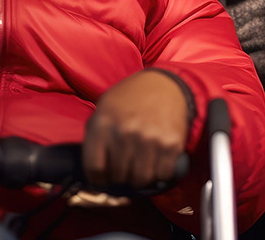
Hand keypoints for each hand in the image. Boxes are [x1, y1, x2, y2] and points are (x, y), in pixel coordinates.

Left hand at [84, 70, 188, 187]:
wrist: (165, 84)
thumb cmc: (130, 100)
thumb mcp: (104, 109)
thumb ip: (94, 137)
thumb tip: (93, 172)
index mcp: (103, 124)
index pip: (94, 169)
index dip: (98, 179)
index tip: (104, 178)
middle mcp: (125, 132)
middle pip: (118, 176)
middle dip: (120, 176)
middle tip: (126, 168)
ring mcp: (149, 139)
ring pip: (140, 180)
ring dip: (140, 178)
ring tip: (140, 166)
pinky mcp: (171, 144)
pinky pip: (162, 175)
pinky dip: (160, 173)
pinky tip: (157, 161)